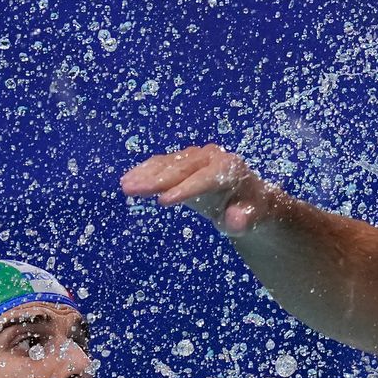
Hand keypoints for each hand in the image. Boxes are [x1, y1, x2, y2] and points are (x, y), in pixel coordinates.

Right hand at [120, 144, 271, 233]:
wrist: (246, 197)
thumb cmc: (249, 210)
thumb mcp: (251, 220)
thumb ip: (243, 220)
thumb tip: (235, 220)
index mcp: (230, 169)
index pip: (205, 178)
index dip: (184, 189)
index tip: (164, 201)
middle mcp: (212, 157)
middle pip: (182, 168)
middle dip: (157, 179)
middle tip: (134, 190)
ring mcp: (196, 157)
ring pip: (169, 163)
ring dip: (146, 174)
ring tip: (125, 186)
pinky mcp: (183, 161)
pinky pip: (162, 163)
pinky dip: (145, 171)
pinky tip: (128, 179)